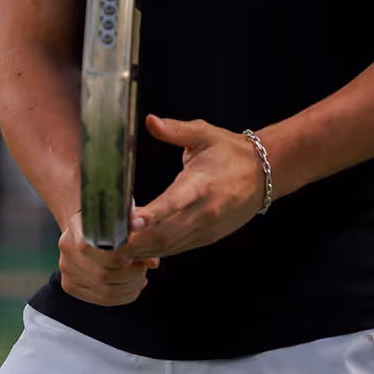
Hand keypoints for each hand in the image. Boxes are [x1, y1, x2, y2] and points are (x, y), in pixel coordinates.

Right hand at [58, 211, 159, 305]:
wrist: (86, 225)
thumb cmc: (109, 220)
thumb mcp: (124, 218)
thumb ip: (139, 235)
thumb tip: (153, 262)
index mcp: (78, 226)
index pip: (100, 250)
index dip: (120, 258)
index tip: (136, 257)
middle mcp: (67, 248)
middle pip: (103, 274)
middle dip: (130, 276)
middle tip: (144, 269)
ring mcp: (66, 269)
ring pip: (103, 290)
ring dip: (129, 288)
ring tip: (140, 278)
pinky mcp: (69, 285)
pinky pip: (98, 299)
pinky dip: (121, 297)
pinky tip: (131, 287)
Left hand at [118, 115, 266, 261]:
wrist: (262, 173)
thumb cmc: (231, 152)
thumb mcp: (204, 133)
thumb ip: (176, 129)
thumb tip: (151, 121)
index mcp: (201, 184)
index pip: (174, 201)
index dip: (153, 214)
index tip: (132, 221)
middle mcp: (204, 211)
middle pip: (167, 233)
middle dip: (137, 241)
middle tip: (110, 244)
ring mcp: (207, 228)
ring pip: (171, 246)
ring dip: (144, 251)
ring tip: (117, 252)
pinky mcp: (208, 237)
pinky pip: (179, 248)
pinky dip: (158, 252)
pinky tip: (139, 251)